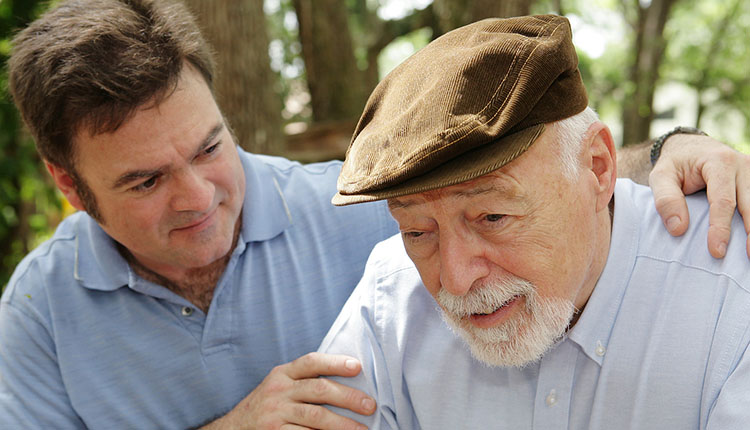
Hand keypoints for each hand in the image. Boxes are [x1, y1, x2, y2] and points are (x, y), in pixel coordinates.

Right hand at [202, 352, 374, 429]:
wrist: (235, 427)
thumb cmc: (268, 403)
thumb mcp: (281, 384)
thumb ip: (306, 379)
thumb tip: (349, 380)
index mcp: (283, 373)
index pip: (312, 362)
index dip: (335, 362)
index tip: (357, 367)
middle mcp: (278, 391)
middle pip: (319, 390)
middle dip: (348, 398)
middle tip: (369, 405)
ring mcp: (276, 414)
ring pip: (316, 418)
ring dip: (342, 425)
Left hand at [648, 133, 749, 257]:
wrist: (690, 147)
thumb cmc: (674, 164)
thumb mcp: (660, 176)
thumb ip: (666, 200)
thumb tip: (678, 229)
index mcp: (719, 162)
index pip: (723, 201)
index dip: (721, 228)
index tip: (716, 251)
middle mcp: (743, 165)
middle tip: (747, 258)